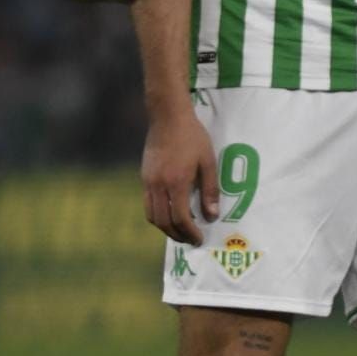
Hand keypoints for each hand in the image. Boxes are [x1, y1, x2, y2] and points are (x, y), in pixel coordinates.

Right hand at [142, 107, 219, 244]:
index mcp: (177, 182)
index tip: (199, 239)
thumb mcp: (208, 161)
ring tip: (180, 230)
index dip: (190, 233)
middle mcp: (159, 185)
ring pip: (152, 215)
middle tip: (190, 239)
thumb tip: (211, 216)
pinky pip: (148, 204)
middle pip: (164, 222)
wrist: (168, 116)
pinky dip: (158, 215)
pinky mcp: (144, 176)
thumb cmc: (192, 136)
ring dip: (166, 228)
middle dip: (178, 235)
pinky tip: (169, 212)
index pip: (181, 218)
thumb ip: (210, 190)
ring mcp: (148, 181)